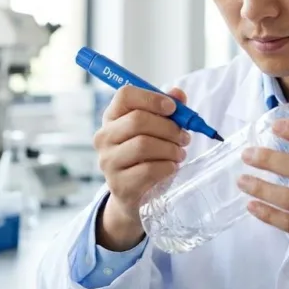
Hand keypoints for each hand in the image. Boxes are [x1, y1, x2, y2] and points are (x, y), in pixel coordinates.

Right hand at [92, 86, 189, 250]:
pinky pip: (149, 170)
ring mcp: (108, 162)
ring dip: (170, 149)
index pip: (125, 95)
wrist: (133, 195)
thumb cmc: (146, 156)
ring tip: (179, 154)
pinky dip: (167, 167)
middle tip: (184, 137)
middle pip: (138, 120)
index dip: (152, 98)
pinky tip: (171, 167)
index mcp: (112, 117)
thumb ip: (168, 109)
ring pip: (144, 144)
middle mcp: (104, 137)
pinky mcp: (119, 185)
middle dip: (169, 128)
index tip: (173, 108)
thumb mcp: (156, 129)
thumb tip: (179, 93)